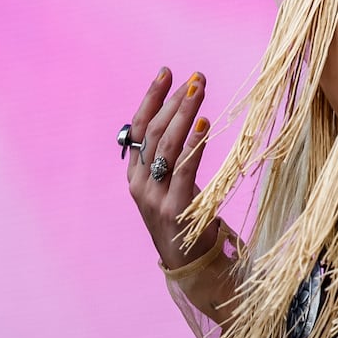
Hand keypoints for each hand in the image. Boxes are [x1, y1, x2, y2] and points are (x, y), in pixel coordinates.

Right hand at [123, 67, 219, 269]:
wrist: (187, 264)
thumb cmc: (181, 217)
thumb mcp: (166, 185)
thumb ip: (167, 157)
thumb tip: (180, 117)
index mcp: (135, 174)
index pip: (140, 127)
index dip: (151, 98)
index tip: (167, 72)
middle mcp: (140, 183)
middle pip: (155, 132)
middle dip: (174, 100)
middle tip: (195, 77)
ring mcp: (154, 197)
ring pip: (167, 146)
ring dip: (184, 114)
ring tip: (198, 90)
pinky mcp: (173, 209)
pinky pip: (183, 169)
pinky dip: (193, 144)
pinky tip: (203, 123)